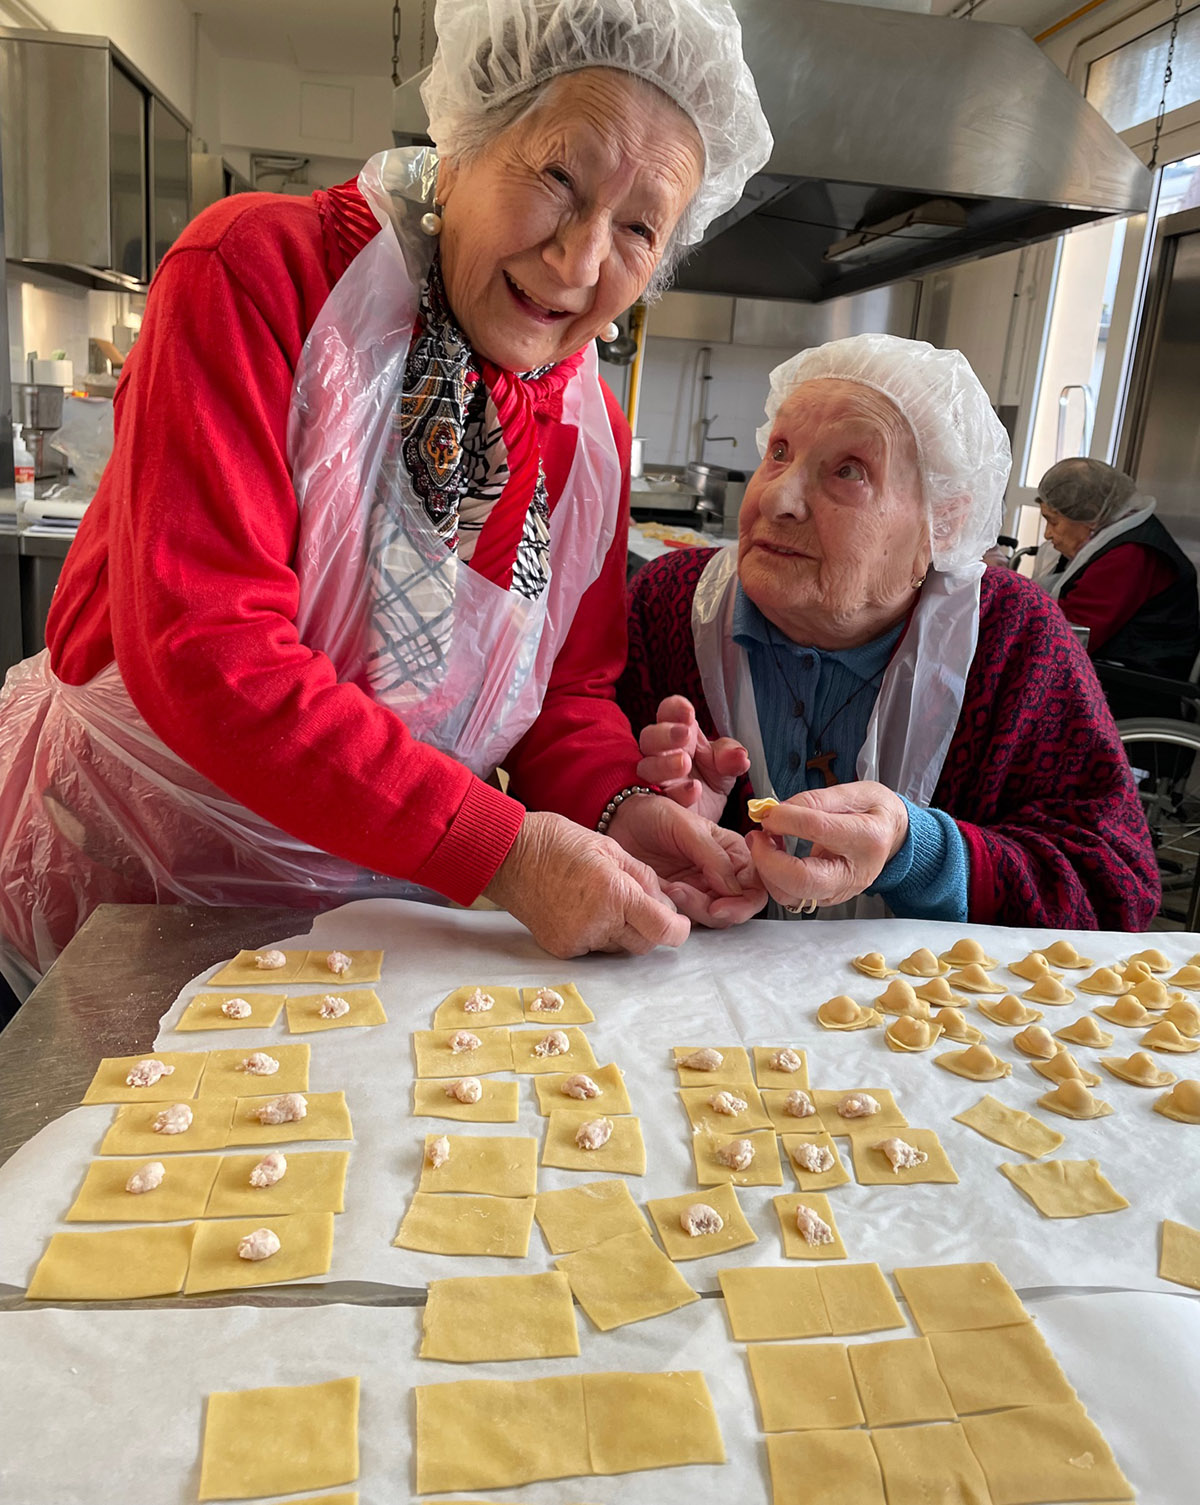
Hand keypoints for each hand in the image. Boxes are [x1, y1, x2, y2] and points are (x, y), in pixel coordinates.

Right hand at [484, 810, 690, 957]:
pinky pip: (594, 949)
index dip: (678, 930)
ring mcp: (577, 939)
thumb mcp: (610, 847)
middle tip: (638, 903)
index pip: (664, 930)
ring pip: (619, 947)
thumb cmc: (558, 841)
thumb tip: (666, 904)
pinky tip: (583, 909)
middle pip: (644, 944)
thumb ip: (643, 878)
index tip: (679, 923)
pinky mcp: (561, 948)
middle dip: (650, 928)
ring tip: (604, 900)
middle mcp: (598, 923)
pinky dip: (598, 934)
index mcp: (615, 893)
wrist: (508, 854)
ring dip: (623, 930)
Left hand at [606, 792, 766, 927]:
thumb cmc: (652, 814)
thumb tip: (734, 889)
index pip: (756, 884)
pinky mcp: (680, 902)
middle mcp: (722, 873)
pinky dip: (677, 913)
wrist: (618, 822)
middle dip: (716, 909)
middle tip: (684, 895)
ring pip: (715, 918)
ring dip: (693, 909)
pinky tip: (662, 893)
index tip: (719, 906)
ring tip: (669, 888)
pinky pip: (690, 919)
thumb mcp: (685, 826)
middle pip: (738, 907)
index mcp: (732, 851)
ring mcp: (702, 889)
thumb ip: (713, 856)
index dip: (744, 902)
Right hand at [635, 695, 750, 823]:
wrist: (701, 821)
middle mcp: (661, 754)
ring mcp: (654, 780)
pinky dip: (678, 794)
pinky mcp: (655, 805)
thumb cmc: (707, 782)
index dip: (675, 709)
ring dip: (665, 764)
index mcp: (678, 734)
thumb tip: (740, 756)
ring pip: (647, 767)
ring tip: (684, 763)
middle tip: (685, 735)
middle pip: (650, 737)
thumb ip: (731, 757)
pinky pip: (657, 798)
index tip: (688, 712)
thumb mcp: (725, 767)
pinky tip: (693, 791)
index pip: (669, 713)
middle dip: (666, 734)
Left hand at [747, 781, 908, 910]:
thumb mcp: (853, 792)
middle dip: (769, 859)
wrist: (891, 836)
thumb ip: (814, 801)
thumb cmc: (874, 812)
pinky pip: (791, 897)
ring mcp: (841, 891)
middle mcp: (855, 872)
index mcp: (867, 838)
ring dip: (766, 871)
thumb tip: (778, 811)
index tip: (769, 812)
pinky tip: (773, 856)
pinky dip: (773, 879)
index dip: (786, 819)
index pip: (819, 830)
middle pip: (804, 880)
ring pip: (792, 896)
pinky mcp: (827, 898)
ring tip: (763, 843)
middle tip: (757, 836)